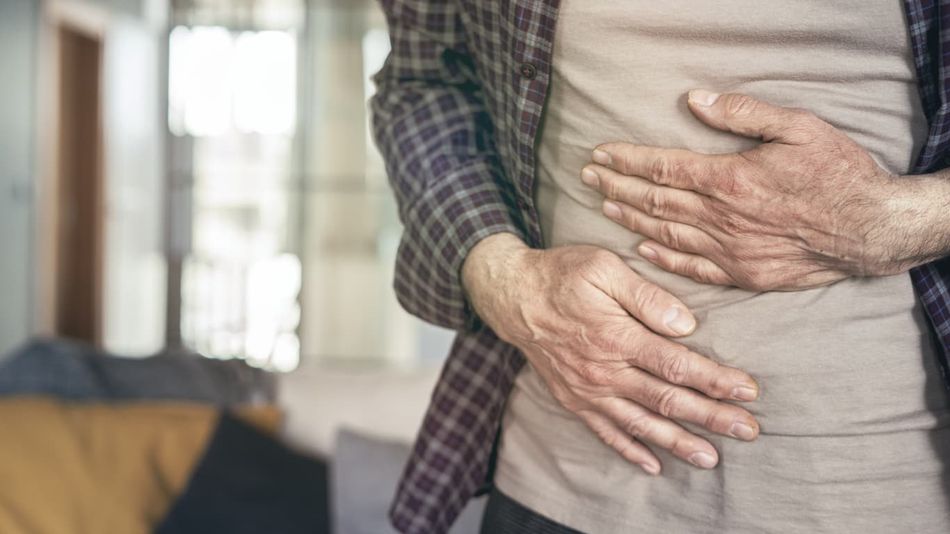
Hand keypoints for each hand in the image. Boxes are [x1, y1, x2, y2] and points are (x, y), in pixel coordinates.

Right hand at [462, 233, 759, 474]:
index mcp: (617, 337)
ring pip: (641, 424)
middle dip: (711, 417)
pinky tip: (654, 465)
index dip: (715, 380)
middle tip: (748, 430)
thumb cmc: (562, 275)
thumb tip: (686, 326)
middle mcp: (604, 372)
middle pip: (667, 401)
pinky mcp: (574, 399)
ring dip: (678, 443)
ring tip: (711, 458)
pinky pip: (605, 433)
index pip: (677, 366)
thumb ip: (647, 297)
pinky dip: (630, 451)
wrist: (511, 295)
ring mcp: (588, 391)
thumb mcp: (604, 268)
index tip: (748, 391)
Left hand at [582, 90, 916, 290]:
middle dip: (617, 186)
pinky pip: (692, 269)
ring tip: (604, 205)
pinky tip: (641, 249)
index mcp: (729, 180)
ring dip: (630, 219)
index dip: (627, 161)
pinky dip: (662, 258)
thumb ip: (743, 113)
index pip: (662, 169)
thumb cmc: (838, 174)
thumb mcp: (798, 127)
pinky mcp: (743, 275)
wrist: (873, 230)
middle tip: (588, 176)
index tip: (600, 154)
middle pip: (655, 202)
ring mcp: (730, 251)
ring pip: (666, 234)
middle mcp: (721, 219)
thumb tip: (696, 100)